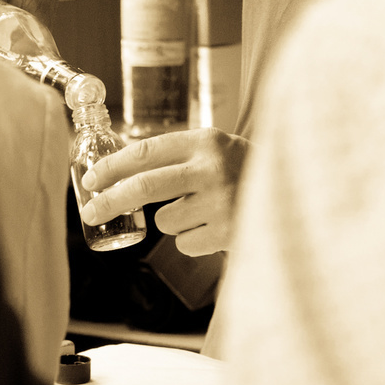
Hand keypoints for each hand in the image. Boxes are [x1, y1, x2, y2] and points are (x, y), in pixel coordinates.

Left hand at [80, 128, 247, 256]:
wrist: (294, 192)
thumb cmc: (241, 170)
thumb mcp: (214, 149)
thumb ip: (176, 156)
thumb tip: (118, 172)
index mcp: (205, 141)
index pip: (147, 151)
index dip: (113, 167)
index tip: (91, 180)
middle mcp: (212, 168)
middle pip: (145, 187)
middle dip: (110, 200)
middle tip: (90, 213)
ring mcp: (220, 202)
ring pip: (165, 220)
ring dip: (172, 220)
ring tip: (202, 210)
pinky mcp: (226, 233)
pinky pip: (185, 243)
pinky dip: (193, 239)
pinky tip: (216, 226)